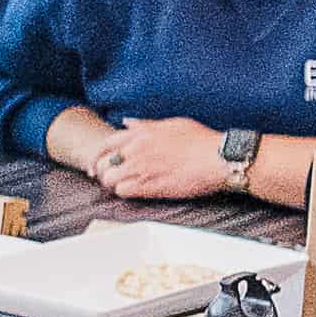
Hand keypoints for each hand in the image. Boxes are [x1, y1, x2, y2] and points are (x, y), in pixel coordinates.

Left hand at [85, 117, 249, 204]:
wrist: (218, 158)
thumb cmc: (201, 140)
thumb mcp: (172, 124)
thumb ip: (146, 125)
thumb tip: (128, 123)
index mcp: (141, 134)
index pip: (106, 144)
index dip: (98, 156)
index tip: (97, 164)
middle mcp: (138, 150)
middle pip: (105, 164)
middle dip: (105, 172)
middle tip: (113, 178)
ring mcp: (143, 169)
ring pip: (111, 180)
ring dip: (114, 185)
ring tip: (124, 186)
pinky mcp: (152, 187)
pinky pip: (125, 192)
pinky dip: (125, 193)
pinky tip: (134, 192)